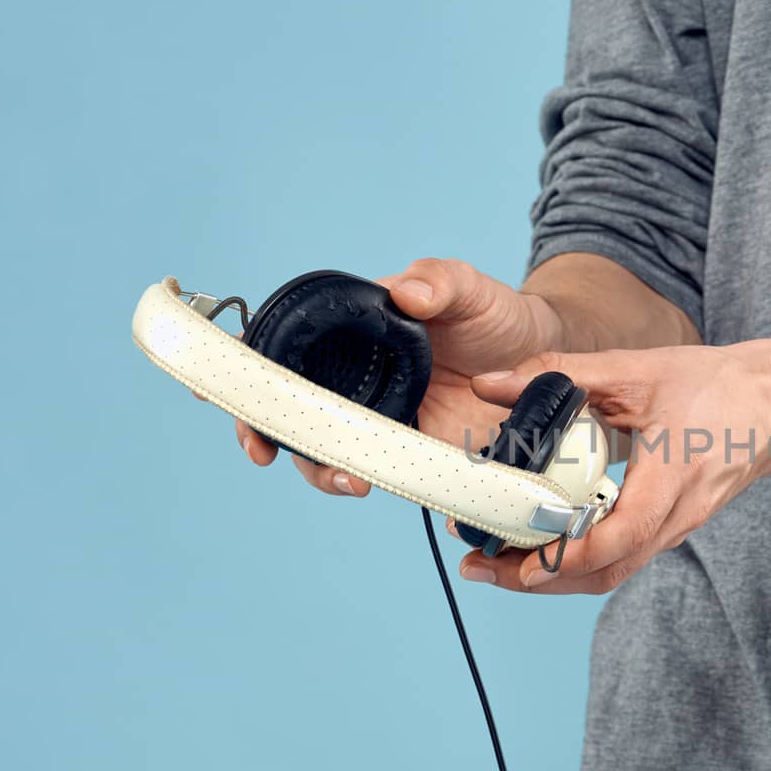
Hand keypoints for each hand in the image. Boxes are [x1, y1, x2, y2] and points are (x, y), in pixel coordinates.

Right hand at [232, 258, 565, 495]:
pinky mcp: (413, 455)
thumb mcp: (469, 288)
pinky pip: (380, 475)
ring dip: (320, 470)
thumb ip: (439, 282)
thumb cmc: (496, 315)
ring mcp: (382, 421)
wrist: (543, 357)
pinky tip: (376, 488)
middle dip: (268, 433)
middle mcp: (357, 380)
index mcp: (353, 336)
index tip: (226, 393)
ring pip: (328, 451)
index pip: (284, 351)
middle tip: (264, 451)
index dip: (249, 373)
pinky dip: (369, 484)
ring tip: (346, 479)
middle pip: (292, 411)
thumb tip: (407, 293)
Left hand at [457, 342, 770, 593]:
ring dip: (550, 577)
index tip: (525, 563)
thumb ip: (562, 372)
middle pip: (605, 572)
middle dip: (538, 580)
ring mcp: (673, 529)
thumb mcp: (637, 370)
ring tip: (494, 564)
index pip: (623, 534)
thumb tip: (490, 383)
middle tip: (479, 568)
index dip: (572, 555)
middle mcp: (675, 517)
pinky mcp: (667, 529)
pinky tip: (536, 546)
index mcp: (673, 477)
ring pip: (609, 573)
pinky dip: (574, 563)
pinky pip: (618, 560)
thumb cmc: (714, 387)